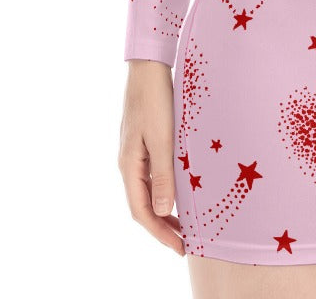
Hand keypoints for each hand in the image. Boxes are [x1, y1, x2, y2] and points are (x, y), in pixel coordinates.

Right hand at [119, 60, 184, 254]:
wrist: (149, 67)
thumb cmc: (156, 100)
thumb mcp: (162, 138)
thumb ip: (163, 175)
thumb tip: (164, 211)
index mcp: (128, 165)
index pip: (141, 211)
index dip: (160, 233)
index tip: (180, 248)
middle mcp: (128, 163)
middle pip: (143, 205)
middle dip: (163, 226)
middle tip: (186, 242)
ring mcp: (134, 153)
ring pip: (148, 191)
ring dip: (165, 210)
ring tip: (186, 224)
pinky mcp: (143, 143)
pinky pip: (153, 176)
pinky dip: (166, 190)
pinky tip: (181, 191)